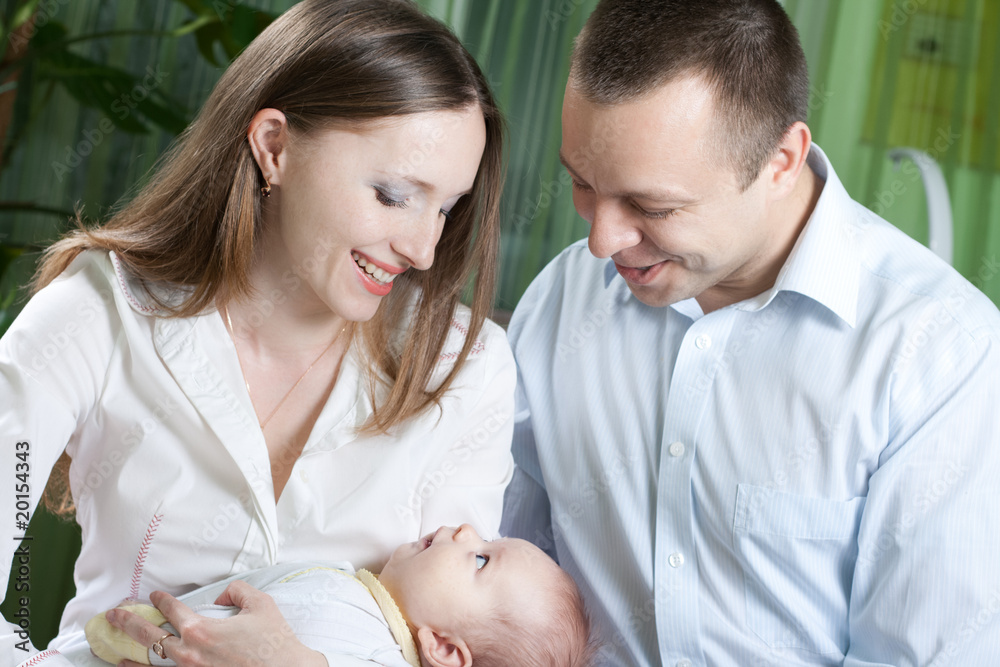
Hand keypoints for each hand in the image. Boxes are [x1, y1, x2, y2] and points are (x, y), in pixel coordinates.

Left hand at [105, 580, 326, 666]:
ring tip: (112, 648)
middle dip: (129, 623)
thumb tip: (224, 594)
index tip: (154, 597)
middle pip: (150, 636)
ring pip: (150, 663)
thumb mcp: (260, 605)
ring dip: (130, 653)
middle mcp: (188, 654)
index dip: (161, 601)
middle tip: (113, 615)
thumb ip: (237, 591)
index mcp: (201, 629)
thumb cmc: (274, 642)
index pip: (173, 610)